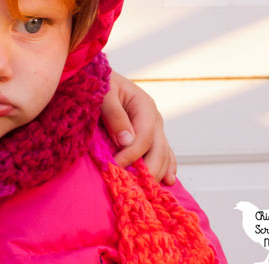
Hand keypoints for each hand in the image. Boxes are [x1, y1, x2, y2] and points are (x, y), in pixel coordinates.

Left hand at [101, 70, 176, 184]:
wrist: (100, 78)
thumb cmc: (100, 83)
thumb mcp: (104, 93)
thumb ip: (115, 115)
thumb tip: (126, 141)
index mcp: (145, 106)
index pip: (144, 137)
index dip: (131, 155)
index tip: (115, 166)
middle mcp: (154, 118)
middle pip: (159, 150)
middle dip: (148, 170)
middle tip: (134, 187)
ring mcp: (155, 127)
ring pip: (164, 154)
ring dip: (158, 172)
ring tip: (149, 190)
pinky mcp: (151, 135)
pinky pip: (164, 153)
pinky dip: (167, 167)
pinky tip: (168, 181)